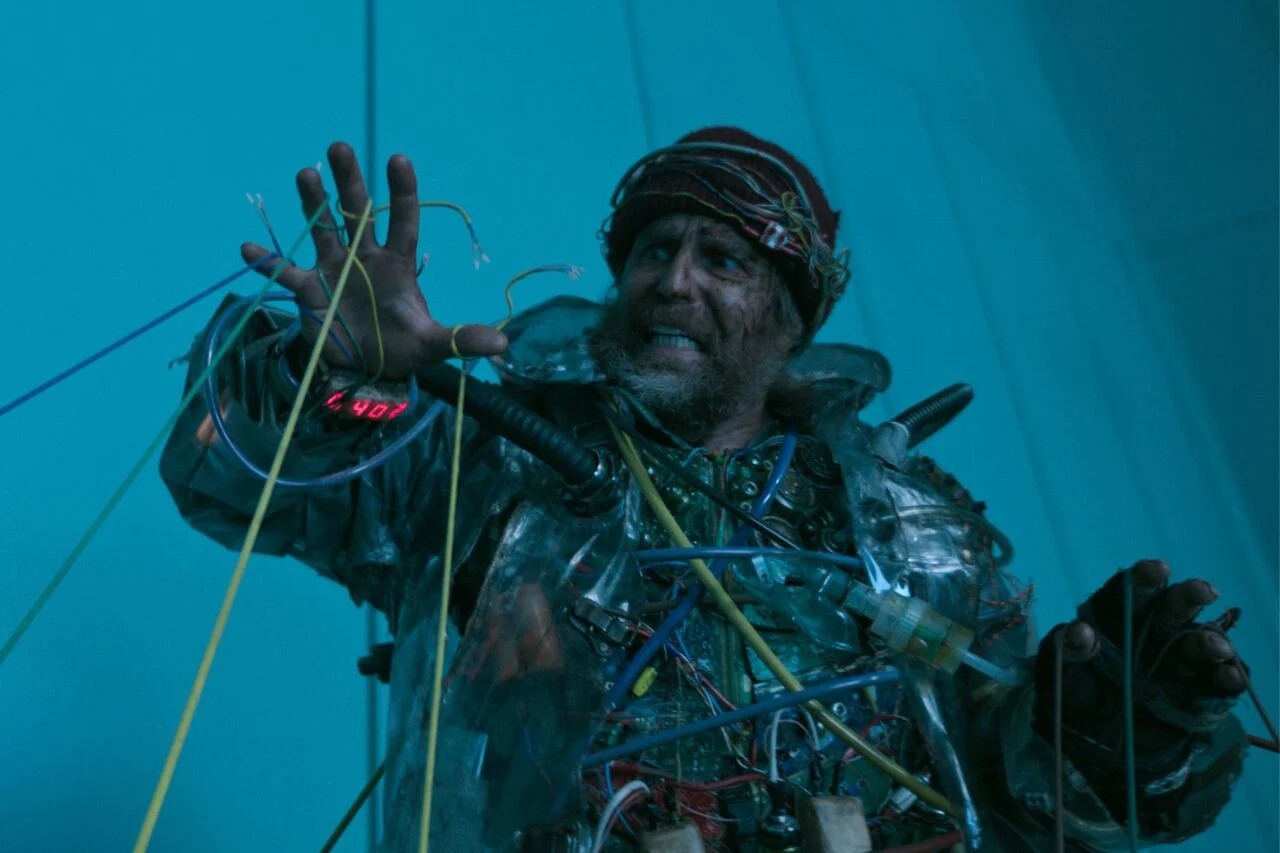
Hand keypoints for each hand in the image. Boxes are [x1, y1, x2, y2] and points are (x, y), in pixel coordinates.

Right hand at [241, 141, 507, 378]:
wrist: (368, 369)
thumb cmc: (403, 346)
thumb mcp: (434, 345)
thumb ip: (463, 340)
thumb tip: (503, 345)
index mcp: (398, 262)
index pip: (403, 220)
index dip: (402, 192)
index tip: (399, 159)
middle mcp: (364, 257)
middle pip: (357, 212)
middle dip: (349, 182)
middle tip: (339, 146)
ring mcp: (334, 269)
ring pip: (322, 228)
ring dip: (312, 203)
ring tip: (305, 173)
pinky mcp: (308, 290)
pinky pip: (284, 273)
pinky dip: (267, 262)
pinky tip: (249, 249)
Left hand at [1034, 560, 1245, 772]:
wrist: (1095, 742)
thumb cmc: (1075, 694)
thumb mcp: (1060, 673)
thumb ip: (1067, 650)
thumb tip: (1079, 631)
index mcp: (1117, 617)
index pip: (1130, 591)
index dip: (1145, 578)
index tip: (1158, 569)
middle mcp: (1153, 631)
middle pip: (1173, 607)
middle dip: (1189, 596)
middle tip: (1204, 592)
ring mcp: (1178, 660)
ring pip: (1200, 640)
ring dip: (1210, 640)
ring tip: (1215, 649)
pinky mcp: (1198, 690)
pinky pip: (1218, 680)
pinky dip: (1229, 677)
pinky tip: (1231, 676)